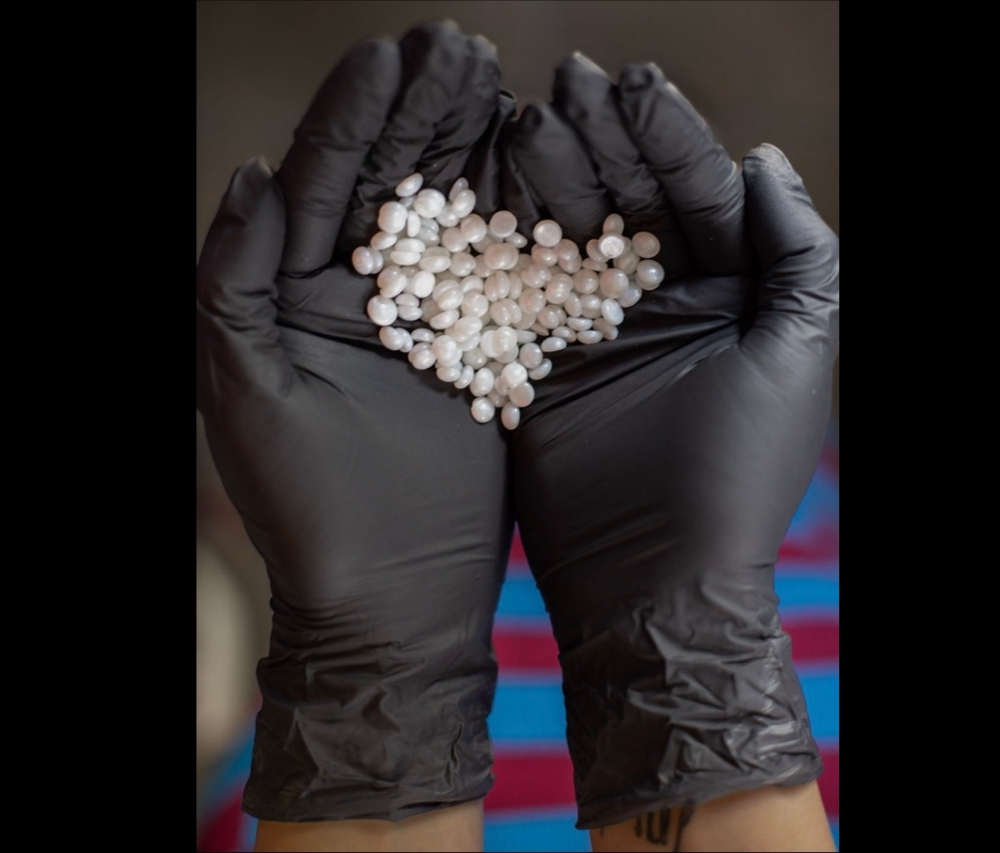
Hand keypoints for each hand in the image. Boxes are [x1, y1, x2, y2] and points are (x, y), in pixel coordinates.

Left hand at [196, 23, 515, 821]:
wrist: (389, 595)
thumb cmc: (303, 507)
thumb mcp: (247, 389)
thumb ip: (234, 279)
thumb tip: (253, 172)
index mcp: (294, 294)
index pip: (322, 182)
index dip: (356, 116)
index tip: (391, 52)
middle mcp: (361, 294)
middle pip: (393, 182)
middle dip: (422, 112)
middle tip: (458, 47)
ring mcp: (428, 318)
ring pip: (452, 215)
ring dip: (475, 148)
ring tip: (503, 83)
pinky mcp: (485, 351)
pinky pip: (502, 273)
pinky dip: (521, 220)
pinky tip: (541, 168)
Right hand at [504, 55, 838, 827]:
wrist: (656, 578)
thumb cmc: (739, 472)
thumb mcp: (796, 353)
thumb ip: (798, 254)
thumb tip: (764, 159)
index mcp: (729, 294)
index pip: (696, 193)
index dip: (665, 134)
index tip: (632, 81)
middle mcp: (660, 304)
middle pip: (626, 200)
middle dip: (598, 139)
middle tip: (564, 80)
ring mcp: (594, 333)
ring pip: (567, 235)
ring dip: (545, 177)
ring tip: (522, 116)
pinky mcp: (539, 366)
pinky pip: (519, 291)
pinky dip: (502, 244)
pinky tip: (482, 192)